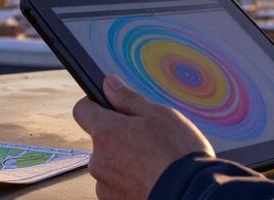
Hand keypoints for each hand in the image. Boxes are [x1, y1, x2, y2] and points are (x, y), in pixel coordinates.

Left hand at [73, 74, 212, 199]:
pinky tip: (150, 179)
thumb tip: (109, 84)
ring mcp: (104, 185)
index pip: (82, 110)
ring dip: (123, 161)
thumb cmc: (179, 154)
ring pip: (109, 164)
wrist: (191, 194)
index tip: (110, 107)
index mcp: (106, 132)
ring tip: (153, 163)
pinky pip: (116, 185)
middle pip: (100, 140)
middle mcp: (98, 160)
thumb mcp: (160, 115)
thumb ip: (129, 99)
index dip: (95, 105)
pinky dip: (129, 181)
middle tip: (147, 140)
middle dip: (118, 136)